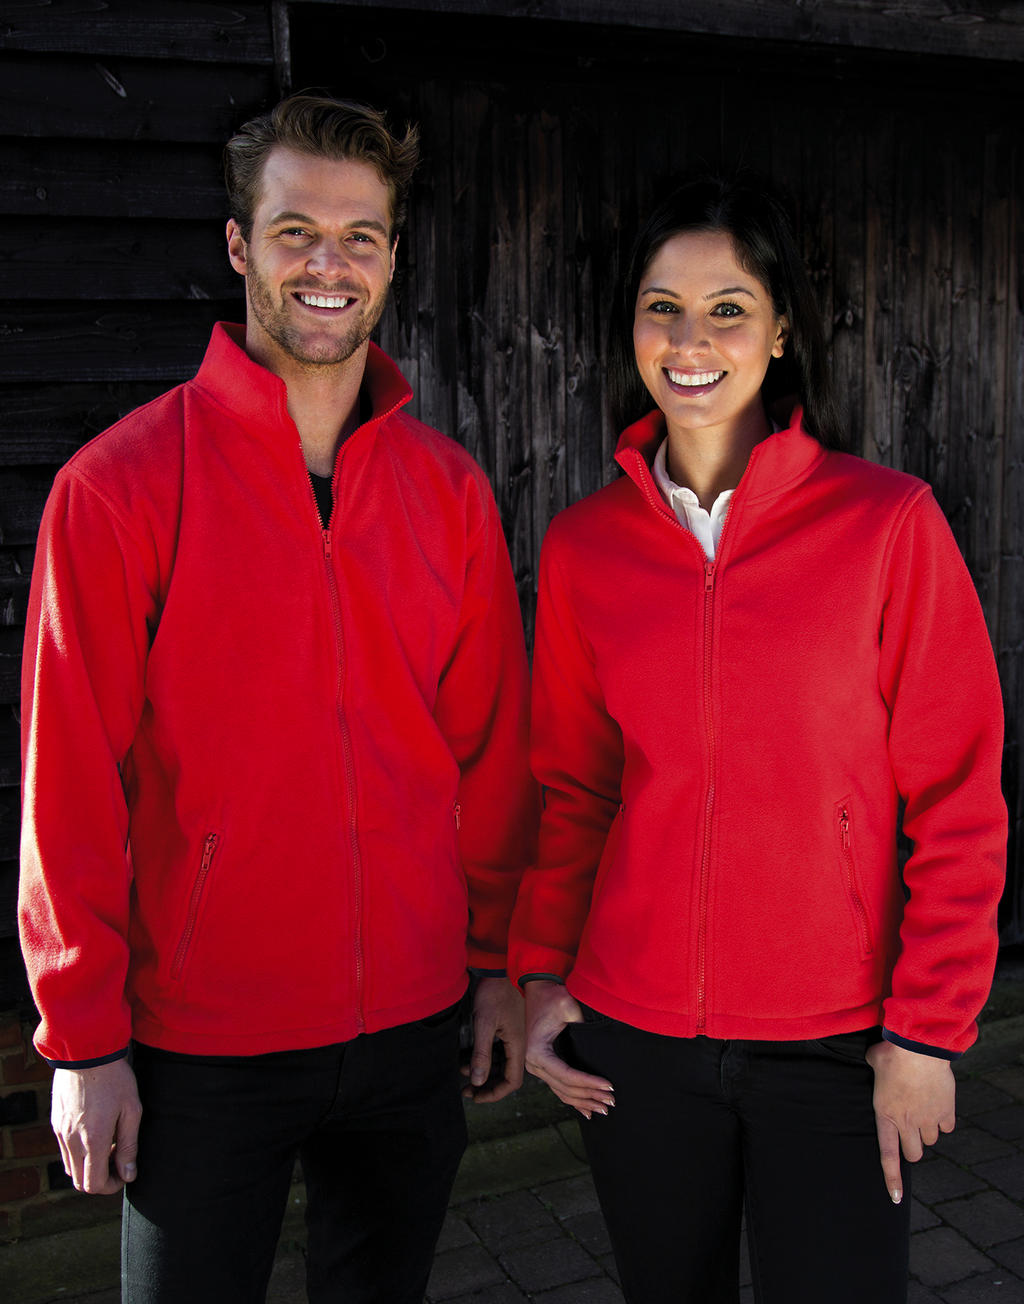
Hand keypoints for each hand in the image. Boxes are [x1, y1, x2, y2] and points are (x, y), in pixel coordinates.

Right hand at [51, 1058, 141, 1194]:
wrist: (87, 1052)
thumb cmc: (115, 1079)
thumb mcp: (131, 1110)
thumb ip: (129, 1145)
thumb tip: (128, 1175)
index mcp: (92, 1140)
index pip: (94, 1184)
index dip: (111, 1186)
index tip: (124, 1172)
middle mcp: (72, 1141)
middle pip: (79, 1182)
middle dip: (100, 1179)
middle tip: (118, 1158)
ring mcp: (61, 1132)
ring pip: (70, 1168)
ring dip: (89, 1166)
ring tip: (108, 1144)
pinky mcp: (56, 1123)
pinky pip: (65, 1151)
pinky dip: (79, 1153)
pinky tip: (95, 1132)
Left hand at [461, 976, 525, 1102]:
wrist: (499, 969)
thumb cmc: (494, 993)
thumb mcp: (484, 1024)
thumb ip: (481, 1054)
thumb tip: (477, 1081)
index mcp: (519, 1046)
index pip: (512, 1082)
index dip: (494, 1093)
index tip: (476, 1096)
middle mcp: (519, 1044)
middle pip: (507, 1076)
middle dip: (487, 1086)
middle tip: (466, 1090)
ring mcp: (514, 1037)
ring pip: (501, 1065)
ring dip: (485, 1073)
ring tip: (464, 1076)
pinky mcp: (507, 1030)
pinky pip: (498, 1053)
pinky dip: (485, 1060)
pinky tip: (468, 1060)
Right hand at [524, 979, 614, 1119]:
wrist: (537, 987)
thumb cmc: (551, 995)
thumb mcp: (567, 1005)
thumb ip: (583, 1024)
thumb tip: (601, 1044)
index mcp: (537, 1051)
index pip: (567, 1075)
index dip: (589, 1083)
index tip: (609, 1085)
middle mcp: (533, 1063)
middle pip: (565, 1088)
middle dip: (590, 1096)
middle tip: (612, 1102)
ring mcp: (536, 1066)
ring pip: (562, 1092)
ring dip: (584, 1101)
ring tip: (604, 1108)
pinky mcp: (542, 1065)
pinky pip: (559, 1087)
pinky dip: (574, 1098)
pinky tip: (587, 1110)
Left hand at [866, 1038, 955, 1203]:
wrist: (919, 1047)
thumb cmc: (892, 1052)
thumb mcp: (873, 1060)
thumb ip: (874, 1068)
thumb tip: (874, 1061)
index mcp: (886, 1115)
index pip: (888, 1156)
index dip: (892, 1179)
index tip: (896, 1198)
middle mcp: (907, 1123)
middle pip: (914, 1154)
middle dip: (912, 1146)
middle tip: (910, 1130)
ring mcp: (928, 1119)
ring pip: (931, 1140)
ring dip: (927, 1130)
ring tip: (922, 1109)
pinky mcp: (946, 1111)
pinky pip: (947, 1127)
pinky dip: (943, 1120)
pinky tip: (937, 1104)